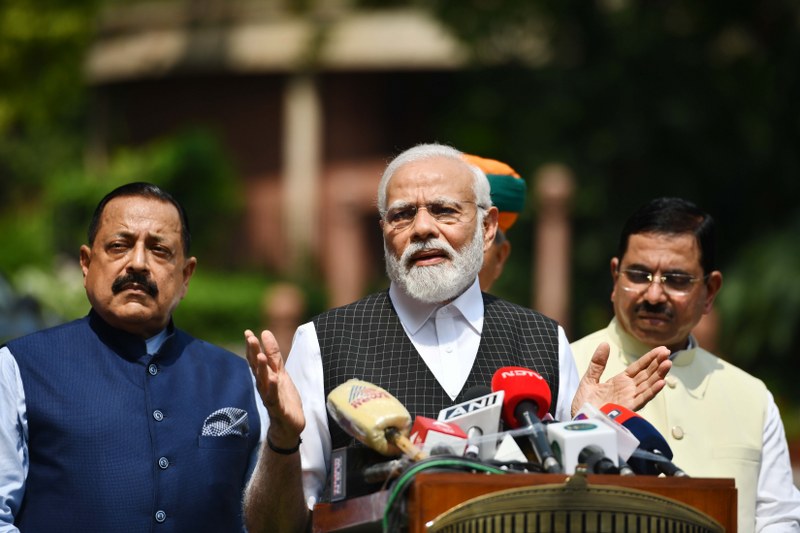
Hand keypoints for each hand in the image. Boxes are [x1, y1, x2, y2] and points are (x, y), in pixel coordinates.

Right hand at [244, 329, 304, 447]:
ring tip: (261, 356)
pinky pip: (274, 397)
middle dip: (254, 353)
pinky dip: (273, 388)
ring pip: (264, 381)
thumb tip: (265, 332)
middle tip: (250, 338)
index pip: (256, 360)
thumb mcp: (281, 373)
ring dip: (262, 369)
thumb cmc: (283, 397)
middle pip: (257, 368)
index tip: (248, 332)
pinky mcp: (279, 408)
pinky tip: (274, 379)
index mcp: (265, 377)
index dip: (252, 347)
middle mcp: (264, 386)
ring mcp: (270, 397)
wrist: (288, 426)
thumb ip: (273, 355)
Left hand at [571, 342, 671, 416]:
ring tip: (667, 364)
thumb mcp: (589, 379)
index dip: (649, 359)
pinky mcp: (627, 409)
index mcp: (620, 382)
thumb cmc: (584, 405)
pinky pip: (641, 399)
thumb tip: (605, 344)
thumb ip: (597, 363)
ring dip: (658, 375)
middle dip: (657, 364)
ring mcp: (628, 399)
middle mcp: (627, 390)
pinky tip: (660, 383)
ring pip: (647, 385)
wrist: (579, 421)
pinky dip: (651, 391)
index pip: (638, 368)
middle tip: (667, 352)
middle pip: (646, 375)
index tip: (661, 350)